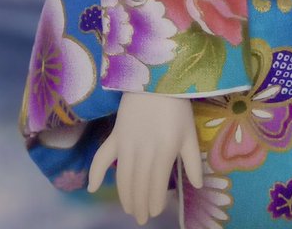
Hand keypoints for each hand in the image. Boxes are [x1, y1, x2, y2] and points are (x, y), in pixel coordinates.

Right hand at [88, 91, 201, 224]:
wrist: (157, 77)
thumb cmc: (177, 105)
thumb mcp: (190, 133)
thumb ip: (192, 161)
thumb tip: (197, 186)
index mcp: (164, 152)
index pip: (156, 186)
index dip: (154, 202)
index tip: (154, 212)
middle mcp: (143, 152)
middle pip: (138, 186)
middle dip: (139, 205)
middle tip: (141, 218)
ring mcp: (126, 144)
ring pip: (123, 178)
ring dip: (124, 196)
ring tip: (128, 208)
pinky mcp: (115, 135)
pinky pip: (102, 156)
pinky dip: (95, 173)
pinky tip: (93, 188)